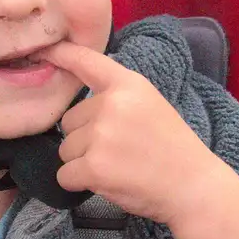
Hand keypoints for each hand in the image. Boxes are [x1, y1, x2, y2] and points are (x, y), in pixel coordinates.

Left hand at [40, 41, 229, 226]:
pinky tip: (108, 182)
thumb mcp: (150, 106)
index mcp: (129, 85)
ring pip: (65, 150)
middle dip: (84, 138)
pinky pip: (65, 175)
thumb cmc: (173, 150)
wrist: (193, 187)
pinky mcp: (94, 166)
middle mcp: (111, 104)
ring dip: (82, 163)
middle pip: (68, 121)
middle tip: (119, 151)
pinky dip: (79, 183)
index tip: (44, 50)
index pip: (86, 61)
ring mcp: (101, 135)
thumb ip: (118, 98)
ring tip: (117, 168)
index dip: (61, 54)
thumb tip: (77, 107)